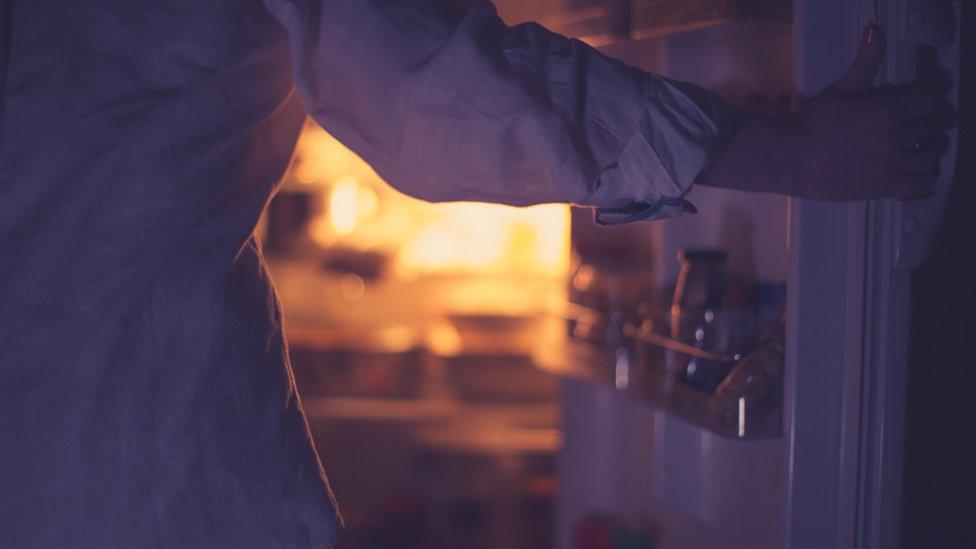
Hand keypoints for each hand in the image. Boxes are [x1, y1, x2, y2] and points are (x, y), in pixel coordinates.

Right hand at [785, 23, 941, 199]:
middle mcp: (895, 136)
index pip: (928, 101)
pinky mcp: (884, 187)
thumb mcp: (840, 90)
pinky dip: (921, 180)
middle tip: (908, 130)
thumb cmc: (810, 124)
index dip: (923, 102)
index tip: (915, 107)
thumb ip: (864, 63)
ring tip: (913, 153)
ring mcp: (892, 163)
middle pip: (929, 129)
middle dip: (920, 128)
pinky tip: (912, 175)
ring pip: (929, 158)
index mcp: (887, 109)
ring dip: (925, 153)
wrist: (790, 158)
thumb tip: (874, 32)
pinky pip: (918, 185)